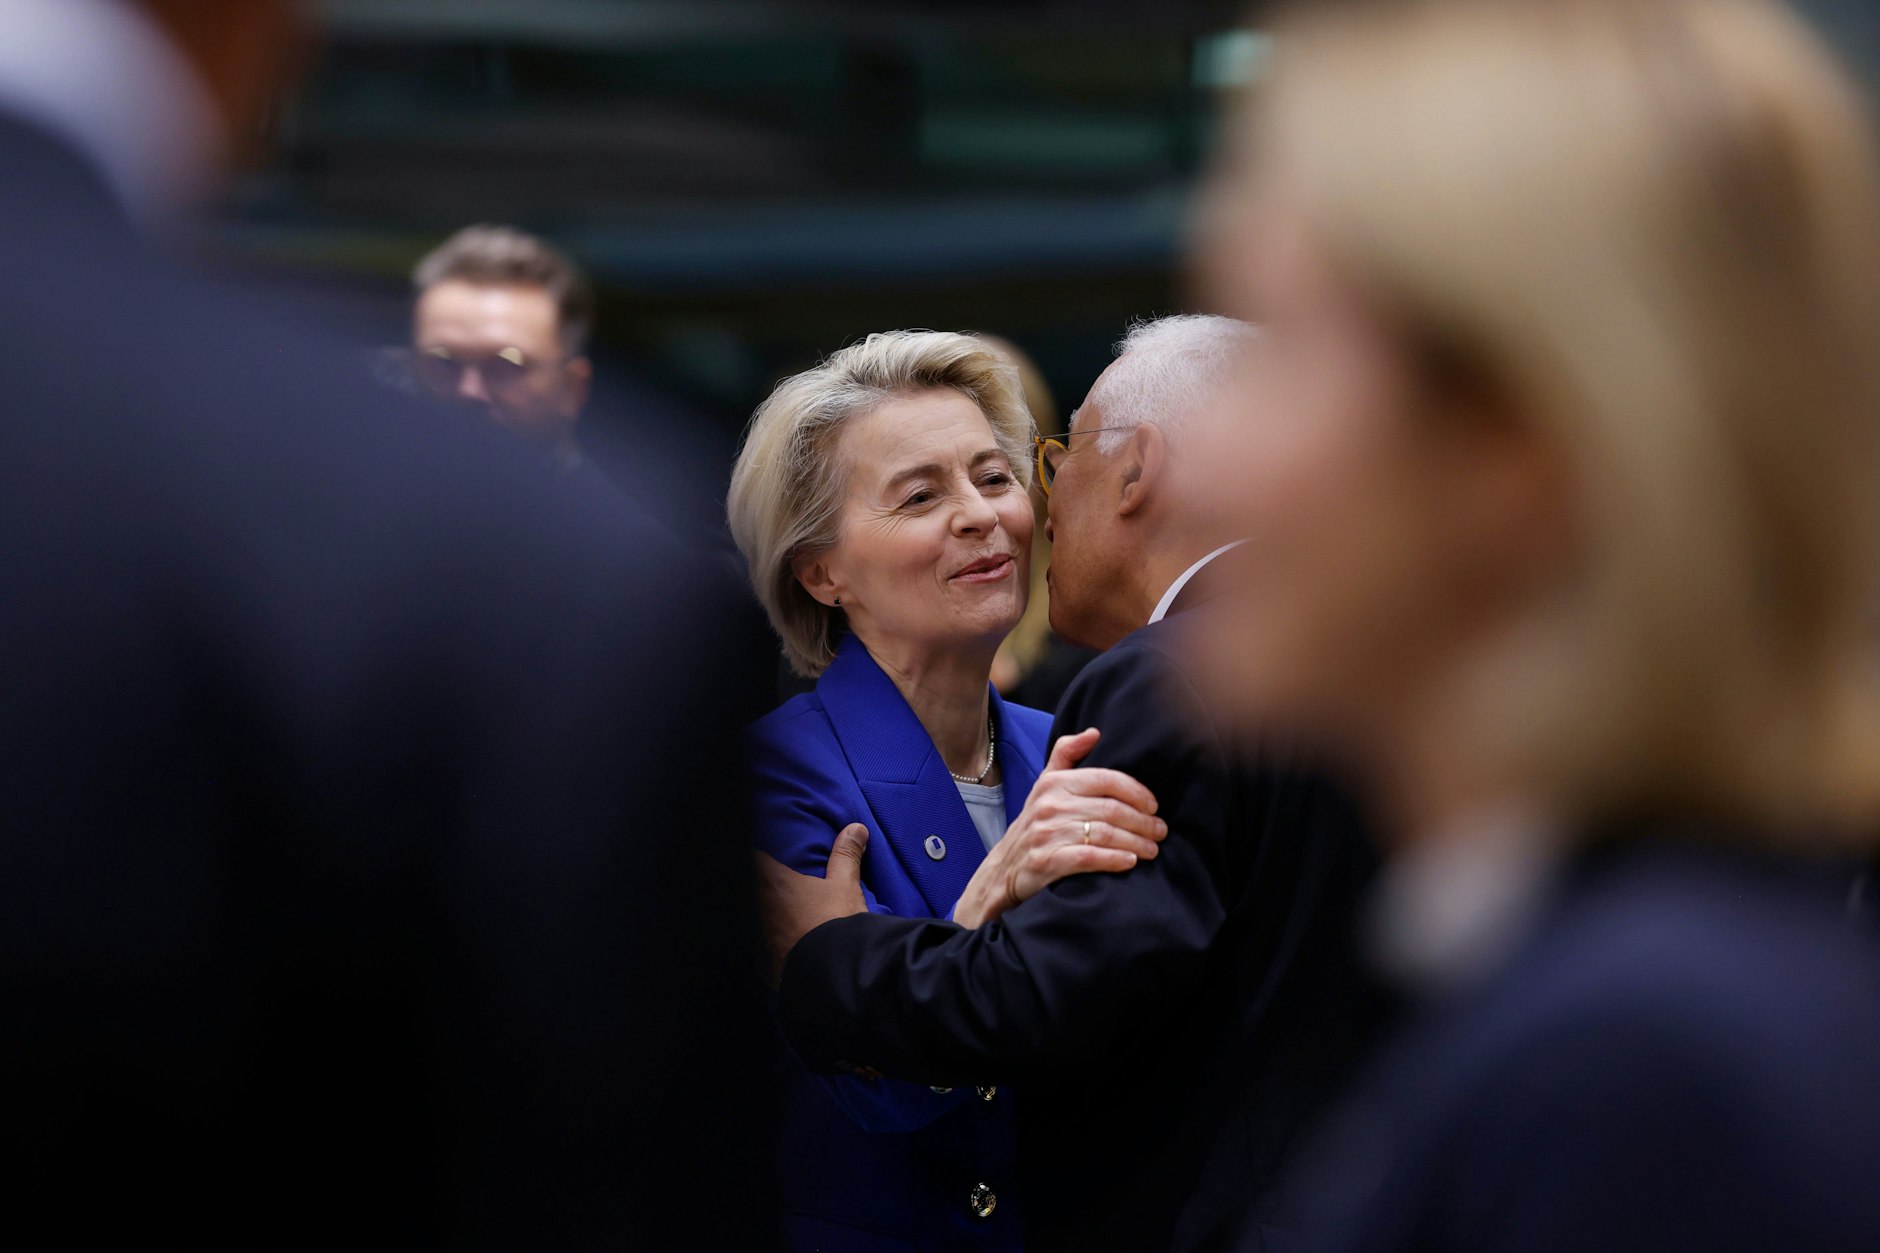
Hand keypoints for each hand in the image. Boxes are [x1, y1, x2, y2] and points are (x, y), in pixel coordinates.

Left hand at [754, 822, 870, 986]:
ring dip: (764, 913)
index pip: (755, 858)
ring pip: (755, 917)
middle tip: (777, 884)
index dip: (760, 854)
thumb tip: (855, 828)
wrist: (835, 974)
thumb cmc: (838, 923)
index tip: (766, 853)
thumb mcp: (846, 886)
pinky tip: (782, 942)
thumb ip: (846, 855)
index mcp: (775, 882)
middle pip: (753, 887)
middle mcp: (760, 906)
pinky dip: (767, 941)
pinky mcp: (763, 960)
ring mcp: (758, 935)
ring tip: (782, 914)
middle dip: (763, 885)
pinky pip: (759, 944)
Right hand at [952, 728, 1166, 928]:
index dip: (1136, 792)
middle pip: (1111, 809)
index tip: (1154, 806)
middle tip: (1160, 831)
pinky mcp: (1047, 861)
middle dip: (1143, 822)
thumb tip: (1095, 732)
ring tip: (1152, 850)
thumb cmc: (1035, 824)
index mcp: (1054, 783)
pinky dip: (1114, 860)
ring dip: (1136, 842)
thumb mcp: (1045, 784)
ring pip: (1105, 833)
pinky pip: (1089, 858)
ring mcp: (1047, 833)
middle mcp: (1050, 805)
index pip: (1106, 779)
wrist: (1003, 869)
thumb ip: (1067, 754)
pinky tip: (1130, 862)